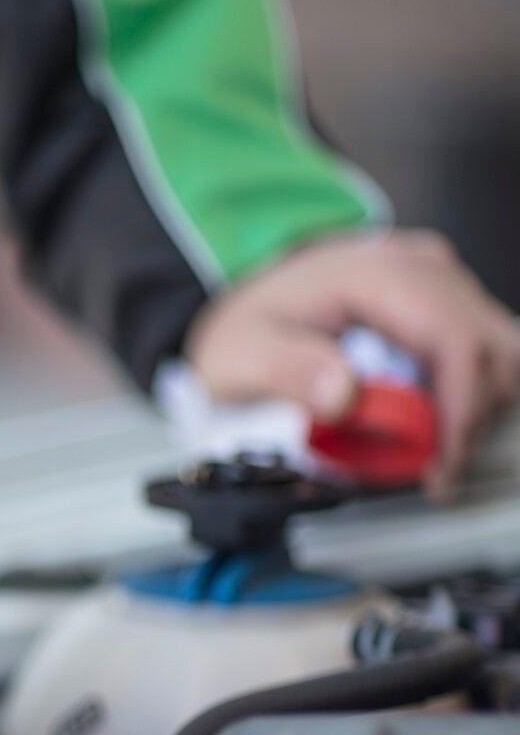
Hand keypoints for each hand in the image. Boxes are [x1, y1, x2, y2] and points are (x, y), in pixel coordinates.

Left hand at [185, 229, 519, 497]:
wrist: (244, 309)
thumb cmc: (245, 330)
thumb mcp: (239, 356)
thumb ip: (287, 372)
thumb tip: (343, 395)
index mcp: (373, 273)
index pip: (451, 337)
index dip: (460, 406)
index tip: (442, 461)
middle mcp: (417, 267)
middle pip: (488, 344)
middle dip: (472, 414)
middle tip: (435, 467)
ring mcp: (437, 280)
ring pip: (499, 347)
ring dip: (479, 404)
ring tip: (434, 449)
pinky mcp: (444, 301)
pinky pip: (483, 349)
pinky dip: (472, 391)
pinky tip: (436, 423)